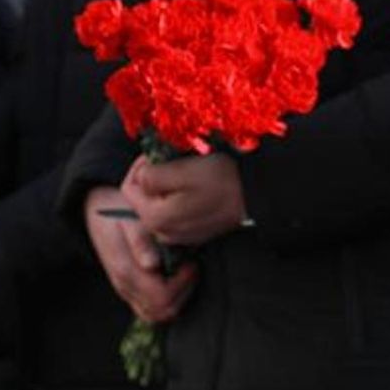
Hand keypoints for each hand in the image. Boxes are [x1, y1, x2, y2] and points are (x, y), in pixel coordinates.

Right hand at [84, 185, 194, 324]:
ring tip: (184, 271)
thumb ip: (140, 241)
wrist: (96, 211)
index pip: (161, 298)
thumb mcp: (130, 218)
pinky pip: (150, 310)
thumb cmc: (118, 211)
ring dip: (178, 298)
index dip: (182, 284)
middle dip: (184, 292)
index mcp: (126, 271)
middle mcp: (125, 287)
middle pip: (162, 312)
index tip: (191, 262)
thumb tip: (152, 265)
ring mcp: (126, 291)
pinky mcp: (130, 290)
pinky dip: (168, 299)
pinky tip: (176, 276)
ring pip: (157, 315)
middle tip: (191, 266)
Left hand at [121, 154, 247, 247]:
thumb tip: (141, 176)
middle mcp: (162, 232)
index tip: (160, 153)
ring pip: (160, 205)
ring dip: (168, 187)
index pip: (130, 187)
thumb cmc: (224, 180)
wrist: (259, 197)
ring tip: (189, 172)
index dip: (141, 165)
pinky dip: (181, 198)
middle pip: (144, 198)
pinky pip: (177, 214)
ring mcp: (179, 236)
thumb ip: (153, 175)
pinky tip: (199, 188)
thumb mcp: (184, 169)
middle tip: (175, 159)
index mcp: (154, 216)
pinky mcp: (194, 235)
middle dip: (155, 177)